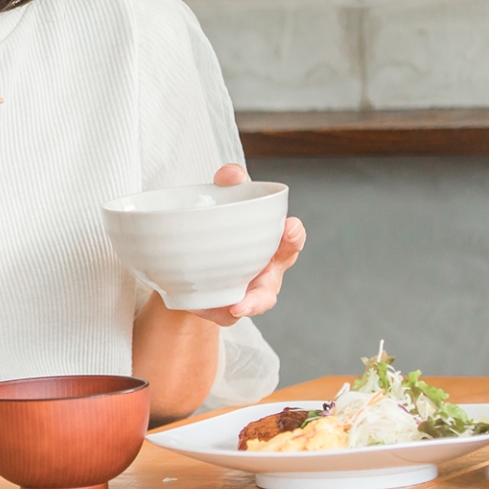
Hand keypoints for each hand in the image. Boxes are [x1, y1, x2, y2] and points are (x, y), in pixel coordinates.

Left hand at [190, 164, 305, 326]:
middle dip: (272, 282)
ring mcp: (246, 293)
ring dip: (248, 305)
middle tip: (261, 284)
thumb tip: (231, 174)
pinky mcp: (223, 307)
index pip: (290, 241)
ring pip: (251, 304)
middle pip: (272, 284)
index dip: (293, 236)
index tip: (290, 227)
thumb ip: (232, 184)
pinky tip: (200, 307)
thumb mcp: (228, 200)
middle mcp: (265, 274)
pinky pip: (221, 313)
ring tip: (237, 306)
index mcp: (272, 246)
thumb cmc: (225, 228)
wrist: (195, 257)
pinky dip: (213, 311)